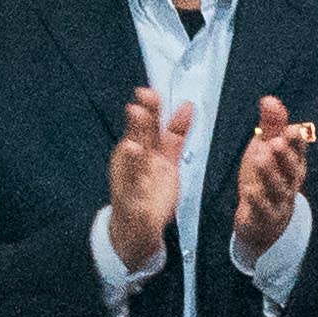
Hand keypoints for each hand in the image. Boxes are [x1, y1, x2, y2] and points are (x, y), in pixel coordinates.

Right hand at [103, 85, 191, 270]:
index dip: (147, 111)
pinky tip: (136, 185)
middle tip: (139, 108)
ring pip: (130, 169)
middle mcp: (132, 162)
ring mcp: (130, 183)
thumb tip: (187, 105)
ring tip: (132, 146)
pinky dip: (134, 190)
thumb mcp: (166, 156)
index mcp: (141, 149)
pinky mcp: (132, 204)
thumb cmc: (149, 185)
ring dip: (130, 157)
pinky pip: (133, 197)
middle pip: (136, 141)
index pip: (145, 126)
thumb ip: (175, 132)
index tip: (148, 92)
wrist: (137, 224)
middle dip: (137, 126)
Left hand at [227, 95, 317, 254]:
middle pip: (292, 168)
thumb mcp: (266, 150)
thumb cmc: (266, 180)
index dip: (296, 140)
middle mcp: (291, 181)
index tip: (292, 128)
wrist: (264, 223)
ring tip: (261, 158)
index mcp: (294, 162)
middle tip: (276, 141)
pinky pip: (263, 210)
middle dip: (285, 155)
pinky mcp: (265, 217)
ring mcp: (279, 200)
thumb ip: (270, 126)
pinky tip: (249, 190)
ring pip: (279, 188)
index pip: (299, 149)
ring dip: (271, 174)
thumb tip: (269, 99)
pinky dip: (258, 201)